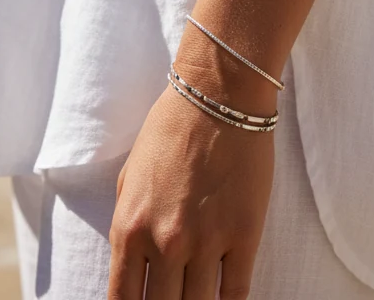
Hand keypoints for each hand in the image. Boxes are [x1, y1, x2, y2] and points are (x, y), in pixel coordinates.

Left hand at [107, 79, 274, 299]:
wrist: (218, 95)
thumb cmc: (170, 129)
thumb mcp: (129, 179)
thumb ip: (128, 228)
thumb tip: (132, 271)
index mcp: (129, 229)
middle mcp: (165, 243)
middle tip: (173, 298)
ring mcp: (206, 242)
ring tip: (197, 298)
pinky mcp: (244, 235)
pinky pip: (236, 294)